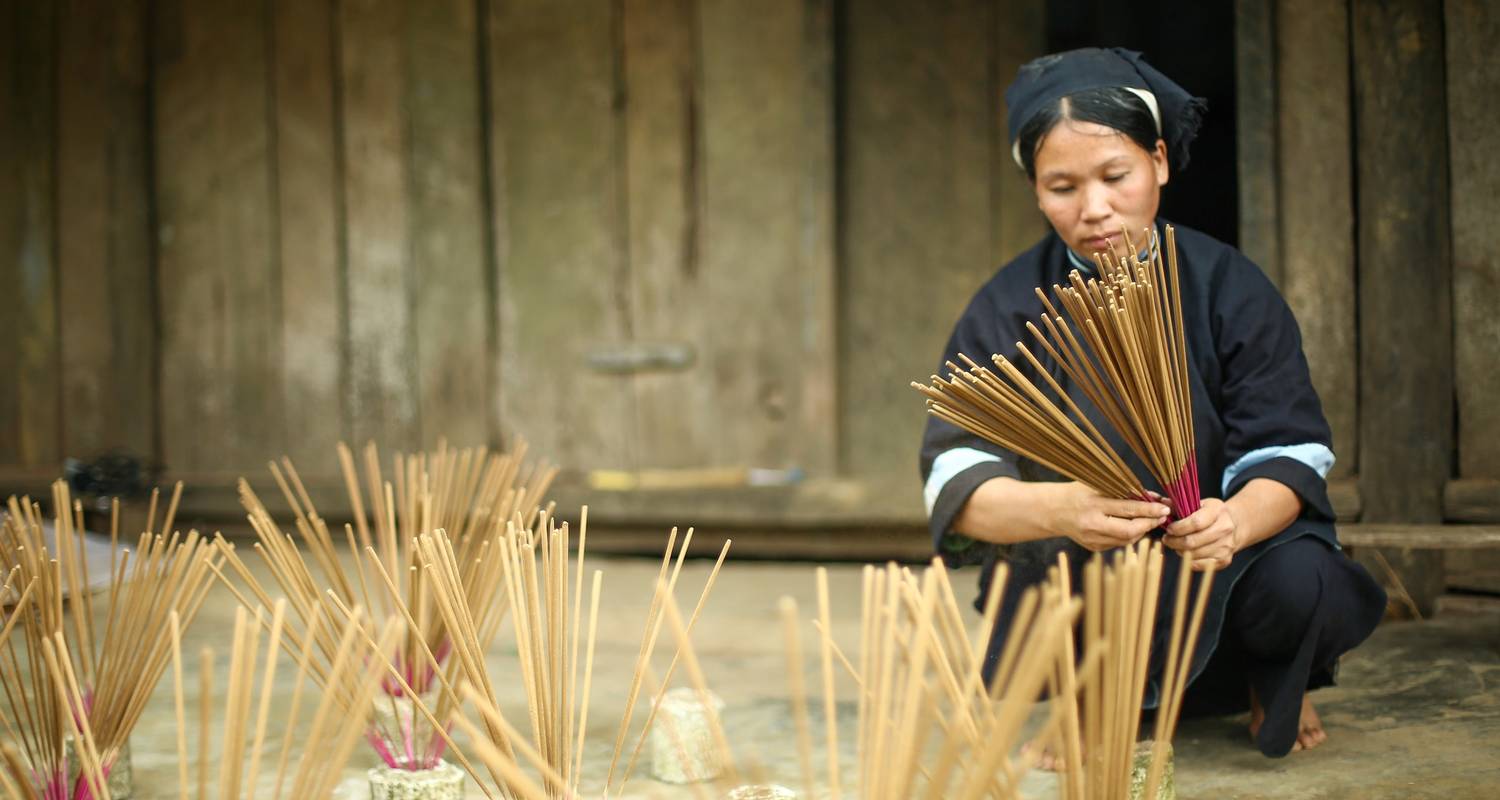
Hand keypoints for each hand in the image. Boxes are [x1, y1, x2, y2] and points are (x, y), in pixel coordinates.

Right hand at [1044, 482, 1170, 551]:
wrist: (1053, 511)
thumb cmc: (1077, 493)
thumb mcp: (1098, 485)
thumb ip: (1125, 491)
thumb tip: (1153, 497)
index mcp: (1093, 504)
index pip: (1128, 510)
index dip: (1149, 510)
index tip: (1164, 508)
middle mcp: (1092, 524)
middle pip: (1130, 530)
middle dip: (1149, 524)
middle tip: (1162, 517)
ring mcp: (1093, 539)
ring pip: (1127, 540)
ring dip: (1142, 530)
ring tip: (1149, 520)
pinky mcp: (1094, 548)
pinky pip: (1118, 543)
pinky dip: (1129, 536)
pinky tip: (1133, 527)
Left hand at [1163, 497, 1237, 569]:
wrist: (1234, 526)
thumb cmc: (1210, 514)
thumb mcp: (1198, 504)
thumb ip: (1179, 505)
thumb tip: (1162, 504)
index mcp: (1217, 510)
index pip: (1196, 523)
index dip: (1178, 528)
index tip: (1169, 528)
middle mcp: (1225, 528)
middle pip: (1193, 541)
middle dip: (1174, 541)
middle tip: (1166, 539)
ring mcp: (1226, 545)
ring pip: (1194, 554)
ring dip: (1180, 551)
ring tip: (1175, 544)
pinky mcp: (1225, 559)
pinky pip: (1201, 565)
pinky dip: (1188, 561)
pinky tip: (1184, 553)